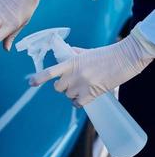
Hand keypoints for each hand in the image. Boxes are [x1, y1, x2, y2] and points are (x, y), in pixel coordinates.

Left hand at [29, 27, 154, 106]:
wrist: (124, 58)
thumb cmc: (106, 54)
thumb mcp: (87, 52)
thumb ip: (74, 54)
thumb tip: (66, 52)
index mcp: (71, 63)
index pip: (50, 72)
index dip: (39, 78)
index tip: (31, 83)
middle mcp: (73, 75)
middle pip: (57, 87)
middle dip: (62, 86)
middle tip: (71, 83)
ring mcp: (82, 85)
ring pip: (67, 96)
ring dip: (72, 94)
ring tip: (82, 88)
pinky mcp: (91, 94)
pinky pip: (77, 104)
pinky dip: (78, 102)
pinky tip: (83, 98)